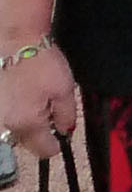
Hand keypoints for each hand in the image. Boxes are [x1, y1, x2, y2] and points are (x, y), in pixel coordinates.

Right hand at [0, 40, 75, 159]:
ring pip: (14, 131)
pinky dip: (13, 112)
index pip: (44, 150)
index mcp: (28, 124)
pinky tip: (21, 95)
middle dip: (40, 131)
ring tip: (32, 98)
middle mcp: (6, 126)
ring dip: (25, 122)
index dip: (56, 144)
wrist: (16, 41)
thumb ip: (66, 115)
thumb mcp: (65, 88)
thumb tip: (66, 132)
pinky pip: (4, 119)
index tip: (61, 134)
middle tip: (48, 108)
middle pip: (27, 142)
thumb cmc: (41, 62)